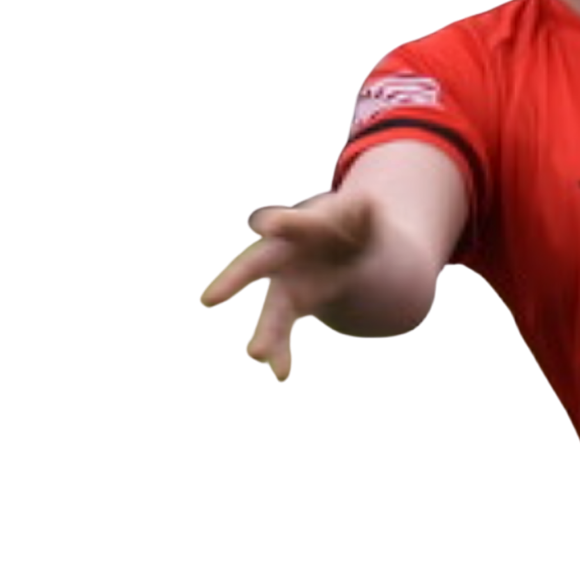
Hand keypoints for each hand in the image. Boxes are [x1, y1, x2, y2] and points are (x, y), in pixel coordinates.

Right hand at [198, 191, 376, 382]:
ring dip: (264, 333)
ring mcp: (283, 284)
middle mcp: (279, 255)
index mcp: (297, 225)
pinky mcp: (292, 307)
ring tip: (255, 355)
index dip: (280, 222)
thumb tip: (370, 204)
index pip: (288, 223)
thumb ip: (363, 211)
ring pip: (270, 311)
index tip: (263, 225)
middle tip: (208, 300)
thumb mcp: (360, 214)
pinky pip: (283, 333)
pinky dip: (283, 353)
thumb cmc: (346, 223)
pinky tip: (281, 376)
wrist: (343, 246)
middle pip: (252, 267)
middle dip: (232, 282)